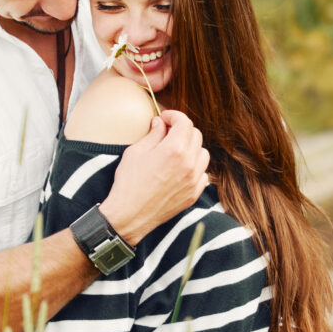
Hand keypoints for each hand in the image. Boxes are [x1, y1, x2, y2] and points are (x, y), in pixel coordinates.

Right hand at [100, 110, 209, 244]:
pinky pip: (203, 173)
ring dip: (191, 147)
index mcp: (174, 149)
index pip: (185, 122)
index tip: (164, 118)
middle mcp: (189, 163)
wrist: (129, 215)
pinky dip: (195, 167)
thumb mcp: (136, 152)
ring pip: (203, 153)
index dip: (174, 116)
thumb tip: (160, 123)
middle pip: (196, 135)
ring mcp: (194, 180)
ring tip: (175, 151)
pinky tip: (180, 169)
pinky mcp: (194, 194)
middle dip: (182, 130)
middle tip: (167, 133)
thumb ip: (153, 134)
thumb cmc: (129, 183)